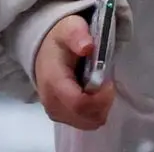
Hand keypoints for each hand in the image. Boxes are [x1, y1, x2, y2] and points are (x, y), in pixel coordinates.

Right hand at [34, 12, 115, 130]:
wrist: (44, 50)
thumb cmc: (59, 40)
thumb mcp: (69, 28)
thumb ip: (77, 34)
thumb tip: (87, 46)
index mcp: (53, 82)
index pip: (79, 104)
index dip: (100, 98)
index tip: (109, 82)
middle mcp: (51, 103)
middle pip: (86, 118)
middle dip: (103, 103)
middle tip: (106, 83)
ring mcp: (55, 113)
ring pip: (87, 124)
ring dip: (99, 107)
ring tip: (99, 87)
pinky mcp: (60, 117)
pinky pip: (84, 123)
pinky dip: (94, 111)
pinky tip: (93, 94)